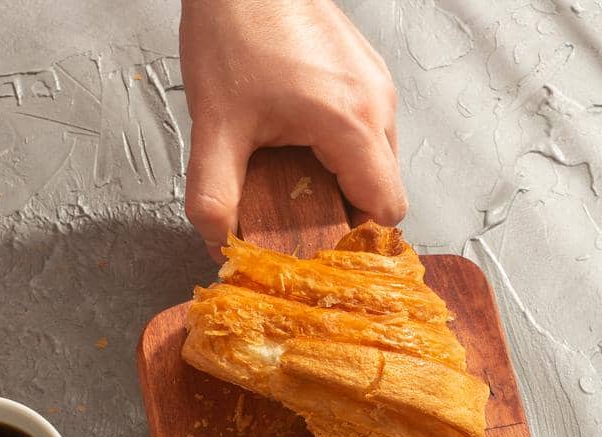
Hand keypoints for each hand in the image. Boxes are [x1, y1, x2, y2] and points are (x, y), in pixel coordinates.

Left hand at [180, 0, 403, 252]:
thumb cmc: (236, 28)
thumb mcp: (215, 126)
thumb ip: (215, 195)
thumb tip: (219, 242)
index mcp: (354, 123)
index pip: (386, 210)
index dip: (354, 237)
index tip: (318, 243)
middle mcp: (377, 102)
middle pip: (380, 187)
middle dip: (338, 207)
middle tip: (290, 206)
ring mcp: (374, 81)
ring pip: (373, 156)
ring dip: (335, 173)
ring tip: (286, 166)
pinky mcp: (362, 68)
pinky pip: (363, 124)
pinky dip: (335, 143)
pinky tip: (291, 133)